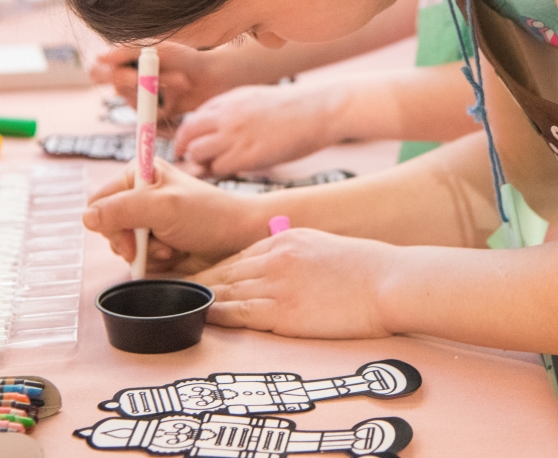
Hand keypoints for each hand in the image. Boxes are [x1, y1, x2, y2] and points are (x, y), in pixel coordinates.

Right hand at [83, 160, 259, 272]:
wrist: (238, 238)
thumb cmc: (208, 216)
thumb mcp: (163, 207)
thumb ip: (122, 209)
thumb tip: (86, 218)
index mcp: (138, 175)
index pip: (97, 202)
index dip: (109, 221)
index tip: (134, 232)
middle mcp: (139, 196)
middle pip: (106, 227)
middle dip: (130, 241)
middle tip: (157, 242)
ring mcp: (147, 221)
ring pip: (122, 246)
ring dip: (147, 253)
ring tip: (172, 246)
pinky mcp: (155, 243)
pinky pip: (138, 260)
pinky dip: (155, 261)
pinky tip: (176, 254)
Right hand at [90, 41, 221, 116]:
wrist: (213, 77)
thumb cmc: (184, 57)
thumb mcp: (158, 48)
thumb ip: (128, 50)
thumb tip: (100, 57)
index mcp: (123, 61)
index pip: (97, 70)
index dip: (107, 74)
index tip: (131, 75)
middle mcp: (127, 80)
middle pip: (116, 87)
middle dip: (138, 82)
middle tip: (159, 79)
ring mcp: (139, 99)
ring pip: (136, 100)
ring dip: (161, 88)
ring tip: (183, 81)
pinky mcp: (152, 114)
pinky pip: (149, 116)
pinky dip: (164, 108)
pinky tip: (181, 97)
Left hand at [174, 82, 341, 177]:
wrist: (321, 109)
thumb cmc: (297, 107)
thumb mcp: (258, 99)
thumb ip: (235, 111)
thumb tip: (219, 129)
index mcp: (230, 99)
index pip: (194, 118)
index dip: (191, 135)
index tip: (192, 146)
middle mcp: (227, 115)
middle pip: (187, 134)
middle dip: (186, 149)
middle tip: (193, 161)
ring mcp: (236, 135)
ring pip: (197, 153)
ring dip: (202, 163)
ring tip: (216, 167)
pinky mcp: (248, 155)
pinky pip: (218, 168)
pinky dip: (221, 172)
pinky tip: (234, 171)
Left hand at [193, 228, 396, 338]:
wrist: (388, 281)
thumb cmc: (364, 269)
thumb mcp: (322, 247)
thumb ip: (294, 253)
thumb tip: (274, 268)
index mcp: (284, 240)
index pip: (237, 257)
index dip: (213, 271)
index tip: (196, 281)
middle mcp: (275, 259)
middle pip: (224, 273)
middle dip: (197, 284)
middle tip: (170, 293)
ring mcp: (277, 284)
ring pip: (226, 292)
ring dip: (201, 300)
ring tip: (177, 308)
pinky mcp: (283, 311)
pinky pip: (239, 313)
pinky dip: (217, 315)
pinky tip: (202, 318)